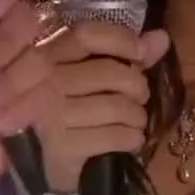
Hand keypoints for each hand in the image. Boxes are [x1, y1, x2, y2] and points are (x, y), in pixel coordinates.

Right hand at [34, 22, 171, 193]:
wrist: (33, 159)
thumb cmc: (63, 106)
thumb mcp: (84, 72)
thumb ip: (122, 53)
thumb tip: (161, 38)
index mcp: (46, 52)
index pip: (87, 35)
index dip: (121, 40)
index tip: (140, 53)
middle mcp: (44, 79)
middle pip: (110, 72)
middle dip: (137, 85)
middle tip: (140, 95)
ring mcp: (49, 114)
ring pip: (116, 106)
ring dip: (137, 115)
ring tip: (137, 119)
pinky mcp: (60, 147)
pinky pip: (113, 136)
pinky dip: (131, 138)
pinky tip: (132, 138)